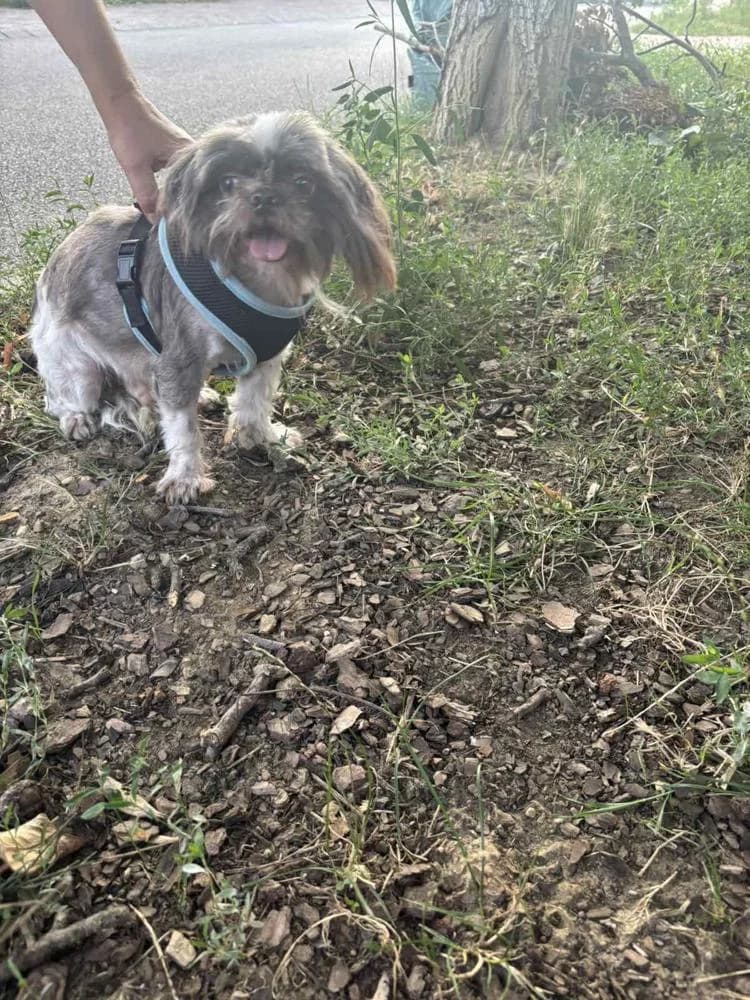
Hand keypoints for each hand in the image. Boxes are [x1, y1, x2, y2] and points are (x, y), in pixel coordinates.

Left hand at [105, 90, 191, 219]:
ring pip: (182, 181)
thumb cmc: (129, 128)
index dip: (180, 209)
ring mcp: (184, 151)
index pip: (191, 191)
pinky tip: (160, 193)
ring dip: (172, 194)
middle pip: (189, 187)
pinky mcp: (174, 150)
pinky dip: (168, 184)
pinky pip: (176, 173)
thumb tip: (155, 219)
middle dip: (177, 204)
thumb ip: (147, 195)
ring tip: (165, 210)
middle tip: (168, 221)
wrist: (120, 102)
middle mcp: (192, 153)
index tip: (171, 225)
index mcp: (189, 156)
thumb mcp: (136, 167)